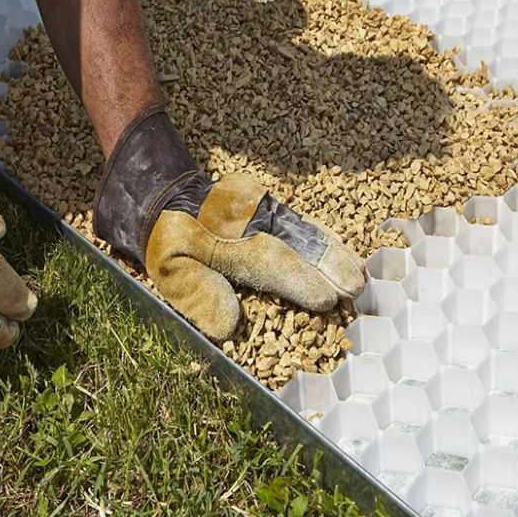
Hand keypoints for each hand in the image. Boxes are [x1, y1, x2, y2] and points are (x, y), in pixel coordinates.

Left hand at [93, 106, 364, 339]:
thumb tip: (229, 327)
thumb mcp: (169, 269)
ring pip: (303, 230)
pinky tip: (338, 248)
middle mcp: (248, 222)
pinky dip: (321, 236)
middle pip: (296, 243)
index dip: (299, 282)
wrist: (159, 189)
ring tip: (359, 273)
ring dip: (331, 252)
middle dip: (328, 265)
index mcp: (224, 241)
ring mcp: (259, 211)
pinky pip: (298, 221)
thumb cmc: (164, 238)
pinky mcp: (265, 206)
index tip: (326, 300)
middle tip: (357, 288)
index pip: (269, 263)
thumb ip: (198, 294)